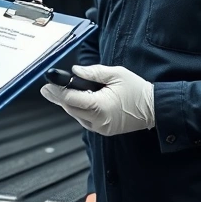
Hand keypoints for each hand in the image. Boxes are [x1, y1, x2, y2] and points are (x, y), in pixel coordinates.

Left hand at [40, 65, 154, 135]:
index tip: (47, 84)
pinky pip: (85, 120)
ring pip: (76, 115)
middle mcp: (98, 121)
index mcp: (101, 106)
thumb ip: (93, 72)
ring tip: (57, 93)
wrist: (154, 109)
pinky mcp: (103, 131)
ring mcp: (100, 128)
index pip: (72, 99)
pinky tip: (75, 101)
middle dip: (58, 97)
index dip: (58, 91)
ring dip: (67, 104)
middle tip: (46, 89)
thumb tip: (75, 71)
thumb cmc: (137, 90)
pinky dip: (78, 110)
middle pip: (70, 108)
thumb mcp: (116, 74)